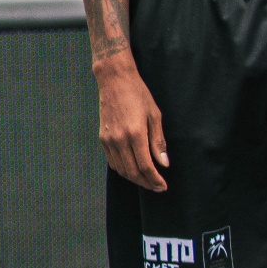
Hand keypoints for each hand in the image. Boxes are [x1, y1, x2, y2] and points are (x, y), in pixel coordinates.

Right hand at [97, 64, 168, 190]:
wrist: (114, 81)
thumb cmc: (138, 95)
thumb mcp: (154, 115)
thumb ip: (158, 141)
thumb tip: (164, 163)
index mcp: (135, 133)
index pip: (146, 166)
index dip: (155, 180)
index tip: (163, 186)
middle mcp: (119, 139)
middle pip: (132, 172)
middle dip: (146, 183)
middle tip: (158, 187)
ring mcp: (109, 139)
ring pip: (121, 169)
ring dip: (134, 178)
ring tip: (147, 180)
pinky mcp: (102, 137)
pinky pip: (112, 161)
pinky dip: (123, 169)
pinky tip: (132, 168)